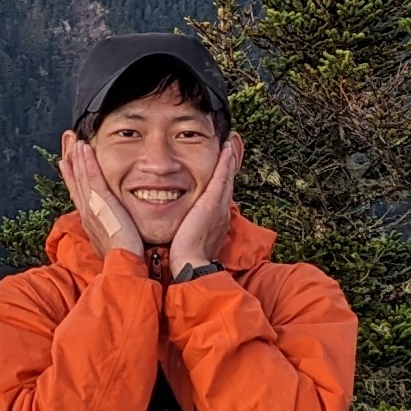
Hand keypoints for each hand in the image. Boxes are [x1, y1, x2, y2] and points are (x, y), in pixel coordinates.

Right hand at [56, 132, 145, 259]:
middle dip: (72, 165)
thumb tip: (122, 226)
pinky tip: (85, 149)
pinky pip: (91, 177)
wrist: (124, 263)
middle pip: (76, 184)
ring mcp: (91, 207)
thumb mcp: (117, 242)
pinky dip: (86, 162)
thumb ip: (117, 230)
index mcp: (90, 222)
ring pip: (81, 178)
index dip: (72, 180)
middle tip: (69, 149)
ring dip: (78, 159)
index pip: (78, 196)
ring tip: (77, 143)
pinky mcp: (100, 202)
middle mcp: (86, 213)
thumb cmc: (125, 257)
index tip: (67, 166)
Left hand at [166, 134, 244, 273]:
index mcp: (216, 221)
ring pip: (227, 178)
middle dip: (229, 167)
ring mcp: (219, 207)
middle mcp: (222, 212)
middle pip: (227, 184)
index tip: (222, 168)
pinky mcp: (213, 204)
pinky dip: (225, 163)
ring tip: (230, 145)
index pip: (220, 196)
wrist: (191, 265)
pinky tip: (226, 149)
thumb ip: (186, 228)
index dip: (222, 180)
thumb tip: (178, 224)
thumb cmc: (186, 257)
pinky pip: (221, 178)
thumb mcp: (189, 239)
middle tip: (231, 149)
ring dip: (229, 160)